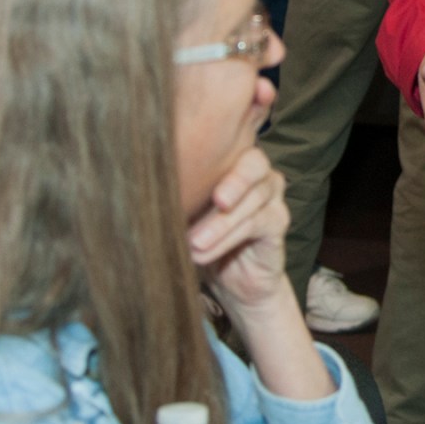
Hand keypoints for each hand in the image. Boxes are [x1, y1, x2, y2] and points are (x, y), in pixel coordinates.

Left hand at [186, 145, 290, 310]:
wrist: (229, 279)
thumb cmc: (202, 238)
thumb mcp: (184, 213)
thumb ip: (176, 196)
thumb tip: (146, 188)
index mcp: (231, 164)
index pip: (231, 144)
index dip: (216, 151)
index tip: (190, 170)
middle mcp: (257, 174)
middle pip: (255, 164)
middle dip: (234, 181)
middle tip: (217, 201)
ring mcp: (271, 197)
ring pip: (254, 197)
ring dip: (222, 222)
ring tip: (195, 242)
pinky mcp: (278, 222)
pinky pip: (258, 223)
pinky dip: (228, 238)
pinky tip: (205, 252)